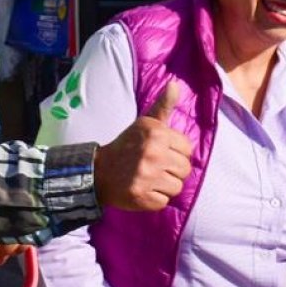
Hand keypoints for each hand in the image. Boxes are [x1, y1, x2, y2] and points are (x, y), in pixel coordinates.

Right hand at [94, 81, 191, 211]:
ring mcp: (147, 177)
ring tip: (149, 178)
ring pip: (177, 187)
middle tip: (154, 167)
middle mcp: (153, 154)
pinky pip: (164, 201)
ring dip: (165, 186)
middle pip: (185, 169)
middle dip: (172, 170)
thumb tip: (175, 84)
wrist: (98, 172)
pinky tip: (143, 189)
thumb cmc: (127, 146)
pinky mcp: (142, 197)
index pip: (187, 149)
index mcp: (156, 134)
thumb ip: (163, 106)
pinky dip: (155, 199)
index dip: (176, 153)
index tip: (161, 153)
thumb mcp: (144, 123)